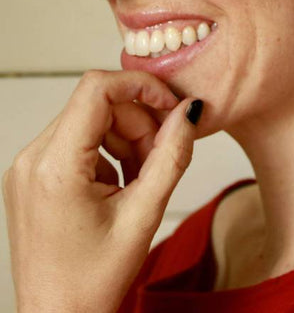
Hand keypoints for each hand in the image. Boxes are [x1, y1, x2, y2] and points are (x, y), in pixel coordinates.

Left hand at [2, 69, 201, 312]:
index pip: (96, 89)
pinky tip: (120, 186)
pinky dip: (107, 152)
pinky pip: (78, 140)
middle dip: (138, 123)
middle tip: (159, 161)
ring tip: (140, 181)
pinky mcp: (33, 174)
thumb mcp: (144, 216)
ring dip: (126, 139)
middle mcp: (32, 158)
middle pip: (98, 106)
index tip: (170, 106)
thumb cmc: (93, 281)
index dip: (140, 87)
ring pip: (90, 121)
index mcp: (54, 167)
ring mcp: (28, 166)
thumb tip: (190, 110)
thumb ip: (172, 156)